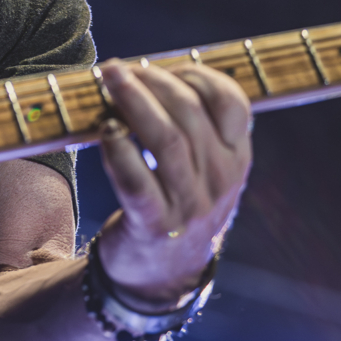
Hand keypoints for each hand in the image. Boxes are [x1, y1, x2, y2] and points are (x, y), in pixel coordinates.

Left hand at [94, 59, 251, 309]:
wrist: (164, 273)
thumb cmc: (176, 200)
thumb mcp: (202, 165)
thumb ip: (190, 123)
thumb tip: (145, 71)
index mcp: (236, 157)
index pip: (233, 103)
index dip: (196, 75)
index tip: (161, 67)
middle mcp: (220, 180)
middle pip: (190, 114)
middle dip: (152, 82)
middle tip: (117, 68)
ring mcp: (190, 205)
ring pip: (166, 141)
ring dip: (133, 104)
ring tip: (108, 83)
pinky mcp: (156, 226)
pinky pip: (137, 182)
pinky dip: (119, 152)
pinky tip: (104, 130)